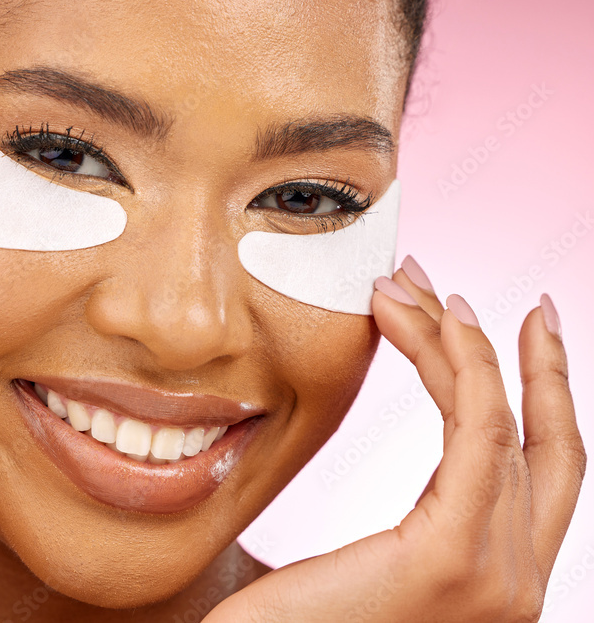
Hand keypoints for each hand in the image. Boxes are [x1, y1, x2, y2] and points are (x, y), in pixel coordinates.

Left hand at [207, 263, 585, 621]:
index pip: (520, 473)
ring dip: (466, 345)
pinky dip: (462, 366)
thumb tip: (331, 470)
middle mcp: (512, 584)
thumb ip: (361, 539)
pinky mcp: (452, 557)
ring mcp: (496, 578)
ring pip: (503, 427)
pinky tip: (433, 319)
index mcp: (486, 586)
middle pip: (543, 449)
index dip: (523, 399)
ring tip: (424, 287)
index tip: (490, 334)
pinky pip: (475, 433)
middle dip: (527, 365)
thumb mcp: (336, 578)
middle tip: (496, 298)